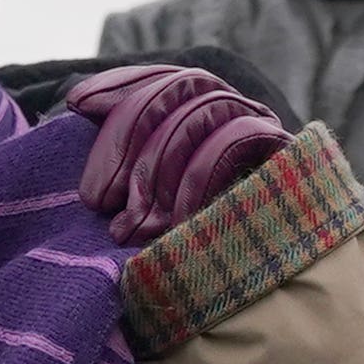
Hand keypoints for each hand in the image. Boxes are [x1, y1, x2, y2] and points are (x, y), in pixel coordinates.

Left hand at [63, 63, 288, 248]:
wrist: (266, 287)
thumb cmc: (193, 244)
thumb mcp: (147, 200)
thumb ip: (122, 160)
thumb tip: (78, 104)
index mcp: (204, 109)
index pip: (161, 77)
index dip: (120, 84)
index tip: (78, 103)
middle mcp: (236, 108)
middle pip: (178, 88)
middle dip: (127, 139)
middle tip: (95, 200)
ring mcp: (263, 125)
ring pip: (201, 113)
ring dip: (156, 171)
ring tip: (131, 227)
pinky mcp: (285, 152)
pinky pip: (234, 139)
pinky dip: (197, 179)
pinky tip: (174, 223)